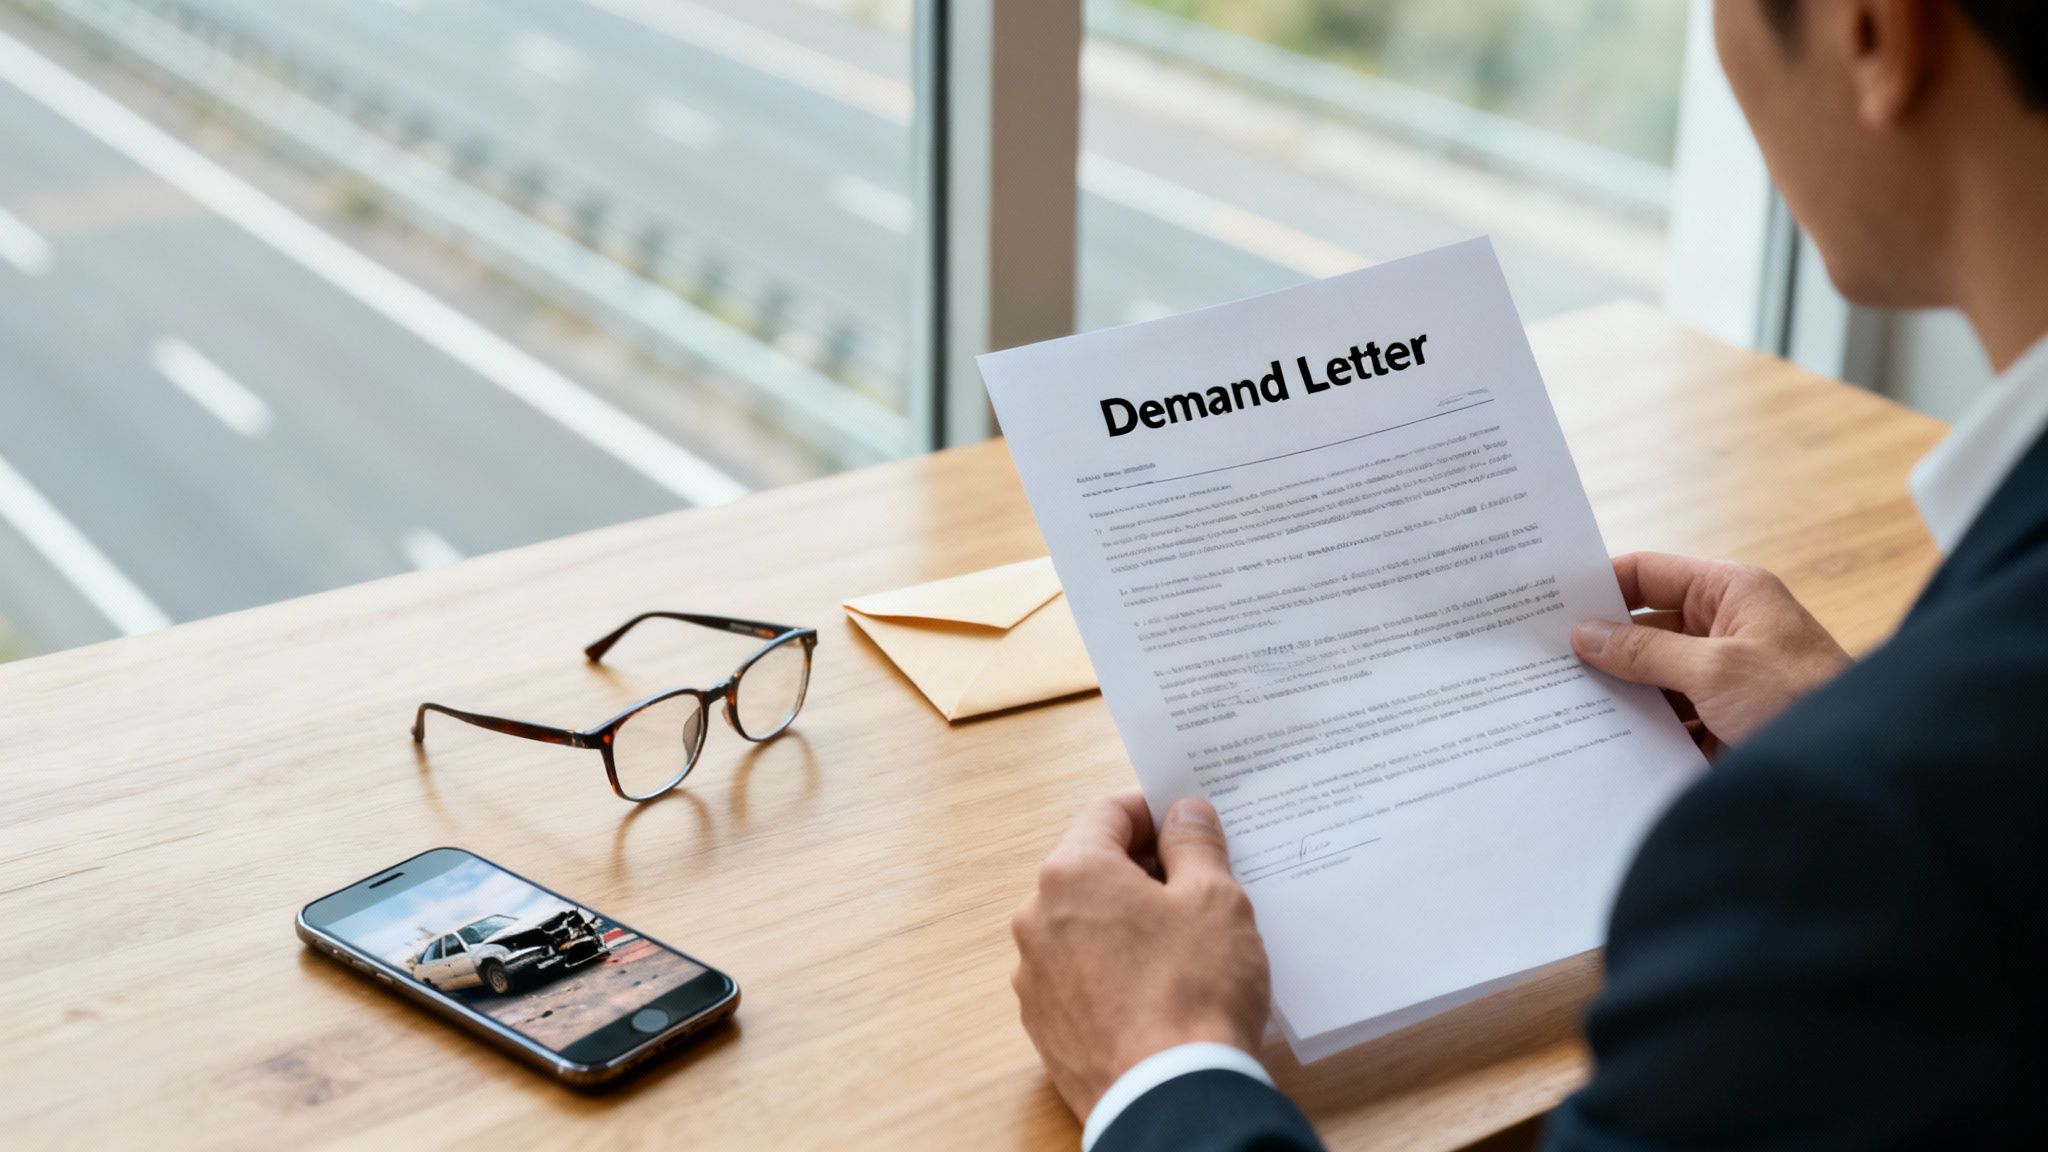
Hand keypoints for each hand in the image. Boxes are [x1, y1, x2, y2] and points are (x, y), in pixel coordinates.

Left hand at [1010, 791, 1270, 1121]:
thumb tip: (1184, 813)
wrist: (1169, 1098)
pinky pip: (1080, 975)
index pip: (1110, 813)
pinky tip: (1157, 988)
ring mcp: (1034, 976)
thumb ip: (1196, 844)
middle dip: (1144, 869)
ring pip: (1084, 925)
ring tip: (1184, 943)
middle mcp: (1037, 918)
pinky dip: (1113, 969)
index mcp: (1072, 873)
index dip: (1156, 811)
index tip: (1191, 825)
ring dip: (1127, 921)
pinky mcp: (1045, 1026)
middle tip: (1199, 885)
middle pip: (1092, 869)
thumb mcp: (1214, 900)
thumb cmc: (1194, 990)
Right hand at [1573, 552, 1850, 757]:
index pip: (1649, 575)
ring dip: (1617, 694)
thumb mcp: (1715, 669)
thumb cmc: (1803, 700)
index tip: (1547, 603)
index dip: (1599, 585)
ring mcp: (1722, 679)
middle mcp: (1725, 630)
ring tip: (1559, 705)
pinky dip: (1638, 730)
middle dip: (1599, 648)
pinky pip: (1666, 719)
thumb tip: (1585, 634)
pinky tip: (1598, 741)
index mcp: (1730, 594)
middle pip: (1644, 630)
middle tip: (1541, 662)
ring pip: (1651, 679)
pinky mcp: (1721, 723)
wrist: (1859, 773)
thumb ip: (1645, 652)